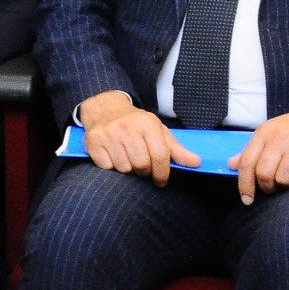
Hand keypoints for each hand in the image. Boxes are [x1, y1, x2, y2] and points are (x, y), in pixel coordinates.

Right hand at [78, 91, 196, 186]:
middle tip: (143, 168)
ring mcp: (108, 134)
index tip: (161, 181)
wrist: (105, 108)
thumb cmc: (136, 123)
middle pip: (141, 165)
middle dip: (144, 172)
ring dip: (128, 169)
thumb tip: (195, 163)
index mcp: (147, 123)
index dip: (162, 173)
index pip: (160, 156)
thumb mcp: (158, 131)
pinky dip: (111, 167)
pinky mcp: (93, 141)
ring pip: (124, 168)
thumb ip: (176, 149)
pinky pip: (106, 167)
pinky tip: (113, 156)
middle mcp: (126, 127)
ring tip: (128, 159)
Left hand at [231, 94, 288, 203]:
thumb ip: (251, 149)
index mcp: (264, 133)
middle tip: (273, 187)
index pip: (247, 162)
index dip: (244, 184)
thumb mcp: (271, 131)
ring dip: (286, 184)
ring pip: (284, 180)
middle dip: (267, 187)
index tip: (246, 199)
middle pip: (264, 174)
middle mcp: (280, 139)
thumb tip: (231, 164)